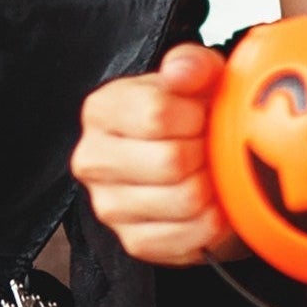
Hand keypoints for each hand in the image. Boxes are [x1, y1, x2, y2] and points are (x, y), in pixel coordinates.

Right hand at [73, 43, 242, 266]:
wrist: (196, 164)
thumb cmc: (193, 117)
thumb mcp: (198, 77)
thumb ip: (191, 64)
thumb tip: (180, 73)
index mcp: (102, 111)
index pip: (156, 114)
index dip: (196, 116)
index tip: (203, 116)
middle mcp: (93, 159)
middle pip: (170, 161)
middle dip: (206, 154)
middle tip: (211, 149)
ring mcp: (109, 205)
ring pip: (183, 200)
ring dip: (213, 188)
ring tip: (211, 175)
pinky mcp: (132, 241)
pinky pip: (187, 237)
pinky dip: (212, 224)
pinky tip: (211, 206)